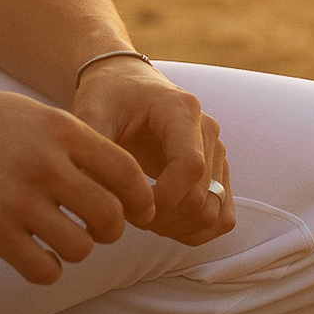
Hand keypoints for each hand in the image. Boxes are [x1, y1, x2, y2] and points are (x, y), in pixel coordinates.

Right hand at [0, 83, 160, 285]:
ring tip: (56, 240)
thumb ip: (73, 142)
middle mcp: (45, 164)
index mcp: (61, 130)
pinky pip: (44, 269)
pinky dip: (47, 269)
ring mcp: (17, 199)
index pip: (128, 173)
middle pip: (111, 217)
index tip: (139, 214)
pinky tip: (33, 255)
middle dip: (110, 231)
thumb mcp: (30, 114)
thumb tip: (121, 179)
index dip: (142, 200)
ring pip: (81, 249)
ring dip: (76, 251)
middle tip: (94, 230)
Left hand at [72, 58, 233, 246]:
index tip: (126, 205)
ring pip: (214, 213)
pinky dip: (195, 231)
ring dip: (177, 228)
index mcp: (182, 111)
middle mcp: (208, 132)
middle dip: (160, 217)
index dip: (162, 199)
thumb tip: (96, 194)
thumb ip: (93, 147)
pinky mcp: (216, 172)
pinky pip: (222, 216)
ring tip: (141, 218)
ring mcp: (217, 154)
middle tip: (124, 214)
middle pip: (201, 197)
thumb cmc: (109, 94)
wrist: (125, 82)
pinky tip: (161, 224)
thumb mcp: (92, 111)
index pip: (191, 168)